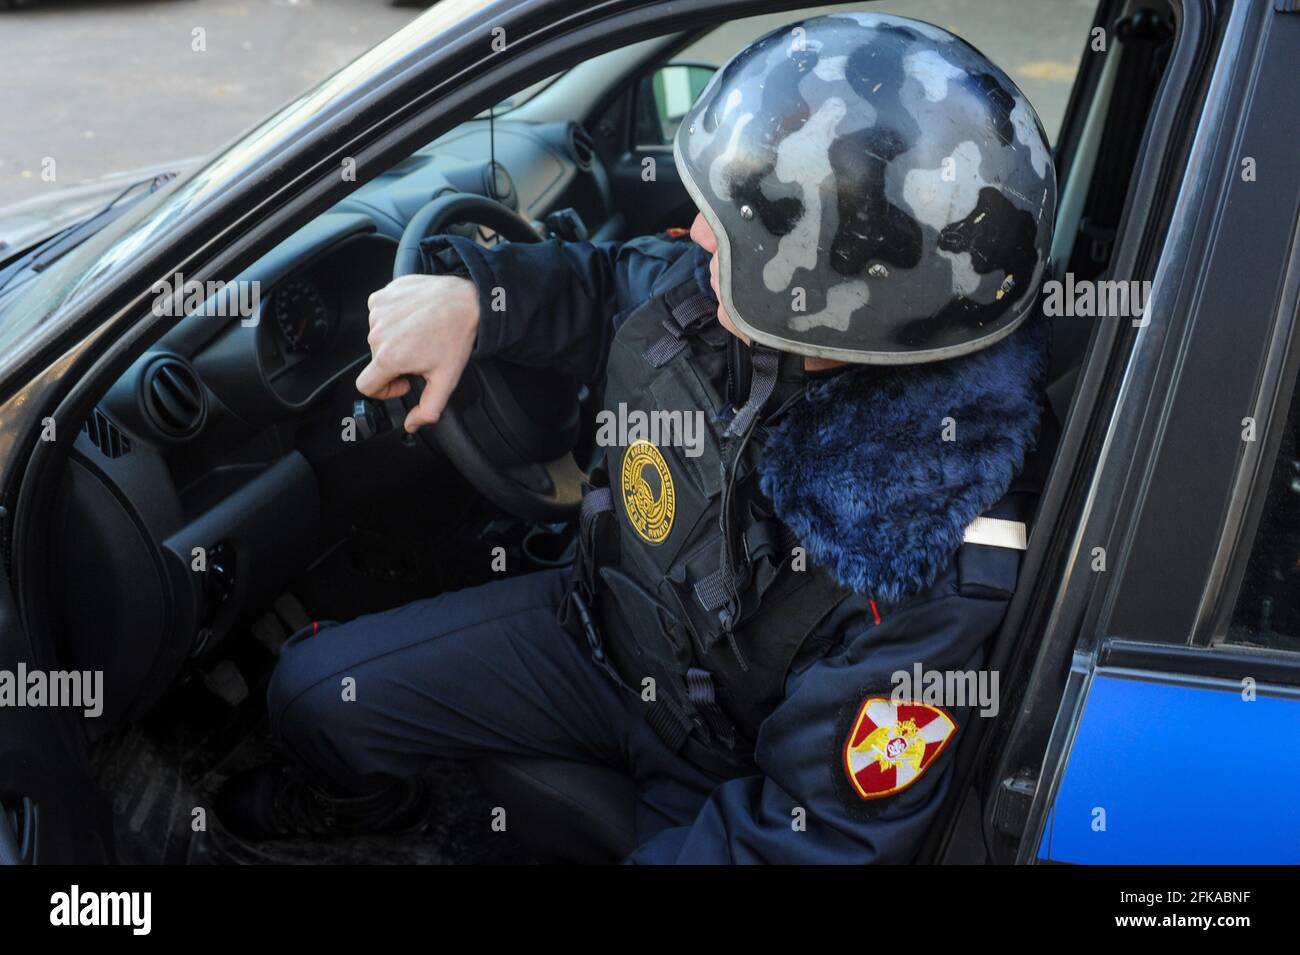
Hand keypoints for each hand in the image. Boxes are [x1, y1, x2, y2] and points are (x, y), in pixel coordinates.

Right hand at [355, 273, 479, 432]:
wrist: (466, 300)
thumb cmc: (456, 336)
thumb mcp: (446, 380)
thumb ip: (428, 409)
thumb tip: (412, 424)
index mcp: (389, 358)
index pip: (366, 386)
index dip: (385, 390)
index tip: (404, 380)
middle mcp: (378, 334)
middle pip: (376, 360)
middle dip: (396, 362)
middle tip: (421, 354)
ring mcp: (377, 312)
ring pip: (378, 337)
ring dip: (395, 339)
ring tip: (419, 334)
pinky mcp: (381, 296)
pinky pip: (380, 315)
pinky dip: (393, 319)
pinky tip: (414, 318)